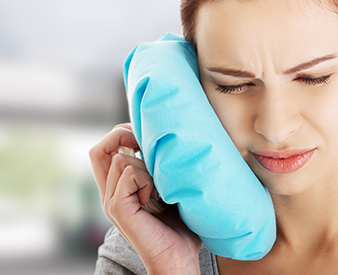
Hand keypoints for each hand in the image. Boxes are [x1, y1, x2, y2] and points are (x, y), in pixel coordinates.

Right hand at [89, 124, 201, 274]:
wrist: (179, 259)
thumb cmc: (182, 226)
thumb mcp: (169, 189)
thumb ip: (160, 169)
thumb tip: (168, 140)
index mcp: (118, 188)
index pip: (104, 149)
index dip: (122, 133)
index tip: (149, 137)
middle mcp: (109, 194)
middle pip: (99, 149)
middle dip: (124, 137)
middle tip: (150, 149)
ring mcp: (111, 202)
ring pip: (121, 159)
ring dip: (147, 165)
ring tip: (161, 187)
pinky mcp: (118, 209)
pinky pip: (128, 173)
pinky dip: (148, 178)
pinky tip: (159, 197)